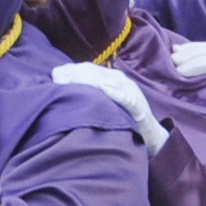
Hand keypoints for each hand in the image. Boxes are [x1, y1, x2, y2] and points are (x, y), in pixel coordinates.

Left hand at [52, 63, 168, 153]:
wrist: (151, 135)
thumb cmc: (123, 119)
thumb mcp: (105, 104)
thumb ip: (90, 95)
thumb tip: (63, 90)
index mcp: (112, 79)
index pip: (89, 70)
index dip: (72, 71)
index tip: (54, 75)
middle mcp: (121, 82)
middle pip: (96, 74)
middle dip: (76, 74)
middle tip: (58, 78)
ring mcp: (132, 93)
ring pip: (110, 82)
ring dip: (91, 80)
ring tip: (74, 81)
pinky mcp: (140, 107)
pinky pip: (128, 99)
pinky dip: (117, 93)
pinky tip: (104, 90)